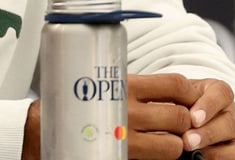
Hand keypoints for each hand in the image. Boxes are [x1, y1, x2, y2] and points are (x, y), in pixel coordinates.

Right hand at [21, 74, 234, 159]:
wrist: (44, 130)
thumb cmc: (78, 102)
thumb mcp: (107, 83)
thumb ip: (136, 86)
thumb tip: (171, 90)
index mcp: (126, 85)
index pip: (176, 84)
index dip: (190, 92)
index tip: (188, 98)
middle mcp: (129, 111)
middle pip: (180, 115)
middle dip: (185, 121)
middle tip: (178, 124)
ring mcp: (126, 138)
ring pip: (174, 144)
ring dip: (175, 144)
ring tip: (167, 140)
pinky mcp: (123, 156)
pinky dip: (161, 157)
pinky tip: (155, 152)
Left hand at [126, 73, 234, 159]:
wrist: (187, 122)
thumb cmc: (179, 109)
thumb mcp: (176, 102)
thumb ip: (172, 107)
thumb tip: (158, 114)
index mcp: (216, 93)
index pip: (220, 93)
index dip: (208, 105)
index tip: (192, 118)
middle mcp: (231, 111)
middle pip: (229, 119)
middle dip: (207, 132)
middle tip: (187, 141)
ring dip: (216, 150)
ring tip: (196, 155)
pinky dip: (225, 158)